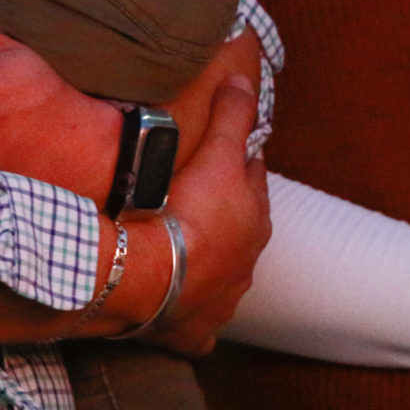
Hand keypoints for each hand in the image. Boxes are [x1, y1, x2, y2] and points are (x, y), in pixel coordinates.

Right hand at [135, 76, 268, 355]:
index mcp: (254, 218)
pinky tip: (179, 314)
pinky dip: (194, 321)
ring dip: (208, 261)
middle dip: (226, 212)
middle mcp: (246, 261)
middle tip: (197, 196)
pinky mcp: (196, 331)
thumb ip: (232, 115)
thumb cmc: (188, 213)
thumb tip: (245, 78)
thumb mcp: (216, 153)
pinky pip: (199, 329)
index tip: (220, 152)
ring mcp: (224, 298)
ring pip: (223, 275)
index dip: (235, 162)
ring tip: (181, 247)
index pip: (250, 178)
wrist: (155, 278)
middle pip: (239, 226)